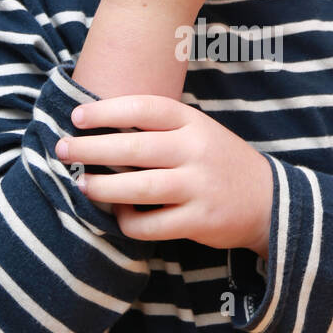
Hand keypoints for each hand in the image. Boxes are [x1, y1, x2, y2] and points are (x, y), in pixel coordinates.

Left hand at [55, 94, 272, 255]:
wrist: (269, 202)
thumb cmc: (219, 163)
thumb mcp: (199, 133)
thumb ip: (161, 130)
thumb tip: (99, 128)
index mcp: (194, 123)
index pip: (146, 108)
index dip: (108, 110)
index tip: (77, 116)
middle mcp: (196, 151)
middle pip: (134, 147)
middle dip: (91, 149)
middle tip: (62, 150)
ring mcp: (198, 187)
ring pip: (139, 188)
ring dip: (103, 187)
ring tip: (82, 185)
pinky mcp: (199, 221)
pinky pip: (151, 225)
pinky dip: (128, 222)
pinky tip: (120, 215)